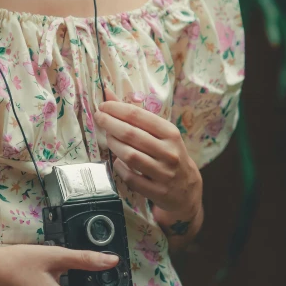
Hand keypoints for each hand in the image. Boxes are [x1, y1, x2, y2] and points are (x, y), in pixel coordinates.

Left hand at [94, 88, 201, 220]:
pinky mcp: (157, 191)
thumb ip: (135, 114)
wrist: (186, 188)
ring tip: (107, 137)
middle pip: (131, 134)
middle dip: (110, 123)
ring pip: (130, 155)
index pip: (139, 116)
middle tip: (98, 117)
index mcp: (170, 133)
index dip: (117, 108)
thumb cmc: (169, 153)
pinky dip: (119, 167)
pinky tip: (117, 160)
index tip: (103, 105)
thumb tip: (108, 94)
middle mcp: (169, 152)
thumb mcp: (160, 132)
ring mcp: (163, 173)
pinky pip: (130, 177)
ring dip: (113, 144)